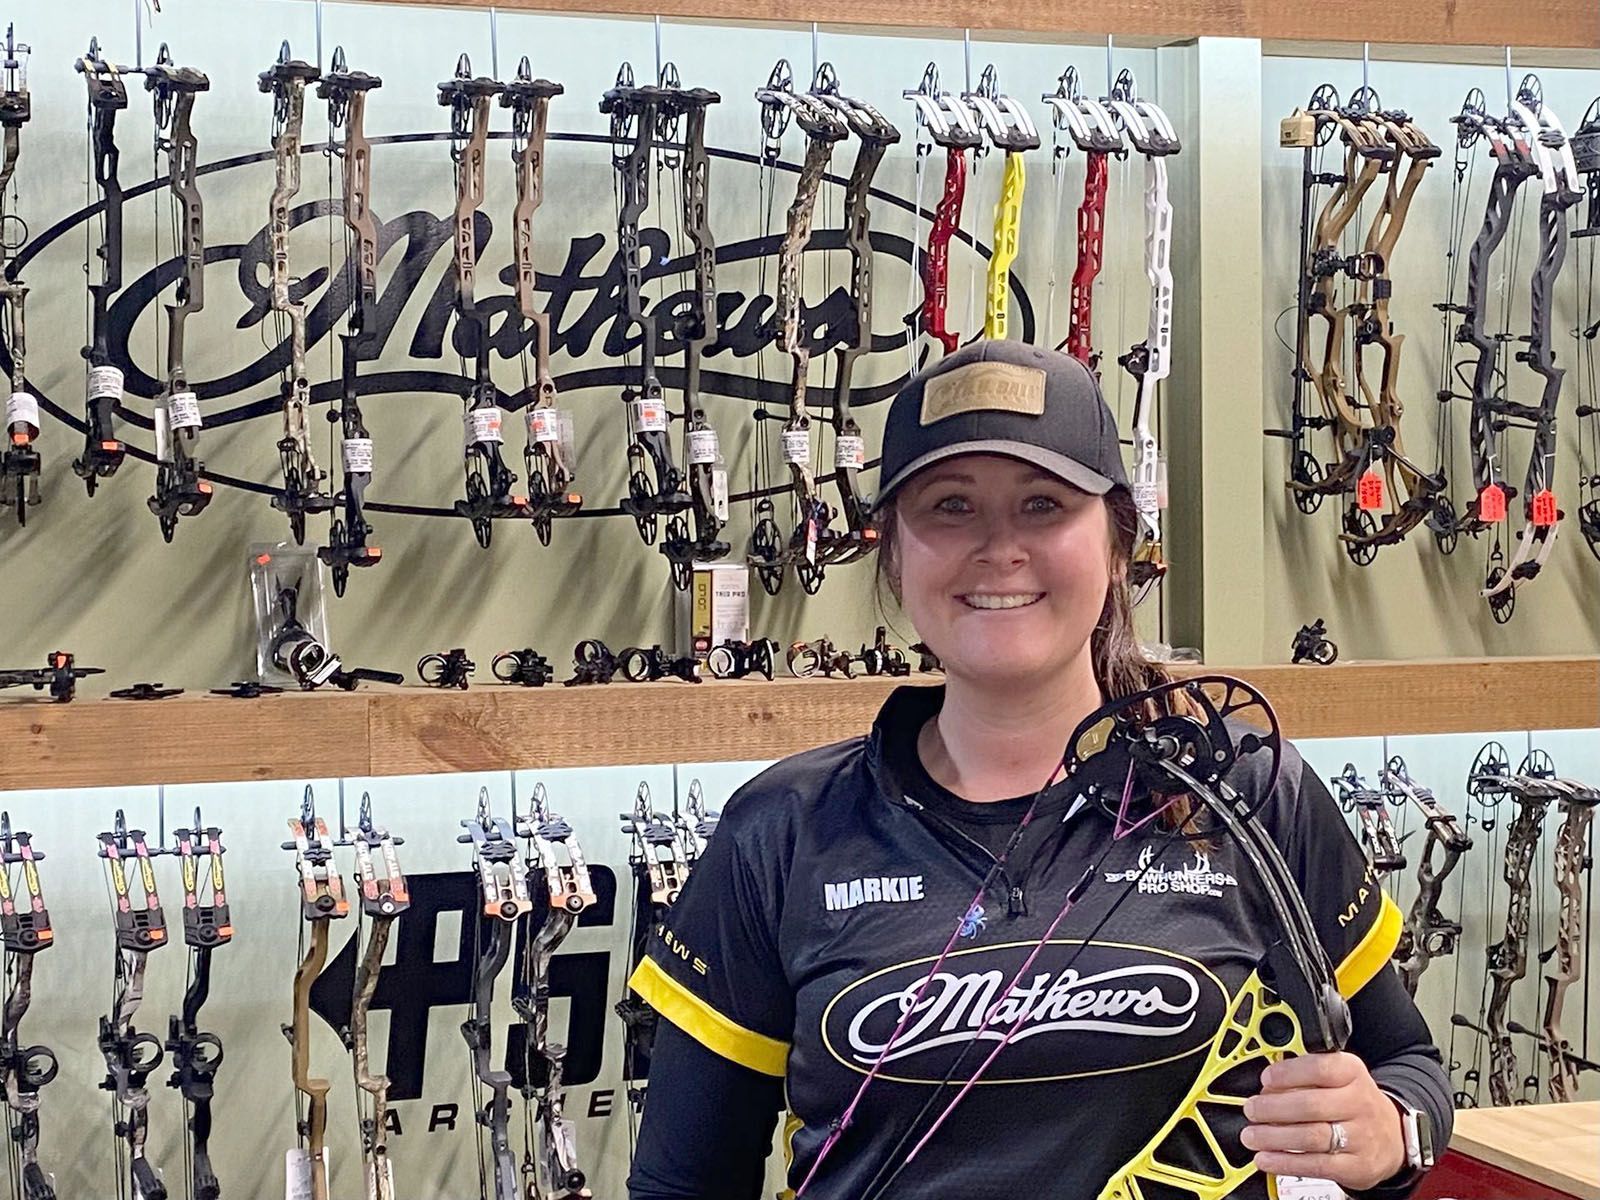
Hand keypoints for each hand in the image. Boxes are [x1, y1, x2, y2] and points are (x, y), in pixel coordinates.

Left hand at [1240, 1052, 1406, 1190]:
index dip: (1288, 1073)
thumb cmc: (1354, 1103)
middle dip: (1273, 1108)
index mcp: (1352, 1073)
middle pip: (1311, 1105)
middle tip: (1251, 1109)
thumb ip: (1305, 1076)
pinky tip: (1266, 1158)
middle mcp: (1360, 1103)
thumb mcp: (1339, 1077)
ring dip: (1274, 1137)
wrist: (1392, 1138)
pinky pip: (1317, 1165)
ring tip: (1252, 1135)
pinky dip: (1286, 1163)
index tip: (1266, 1079)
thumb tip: (1267, 1088)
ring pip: (1311, 1137)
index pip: (1320, 1068)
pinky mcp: (1357, 1167)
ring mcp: (1361, 1137)